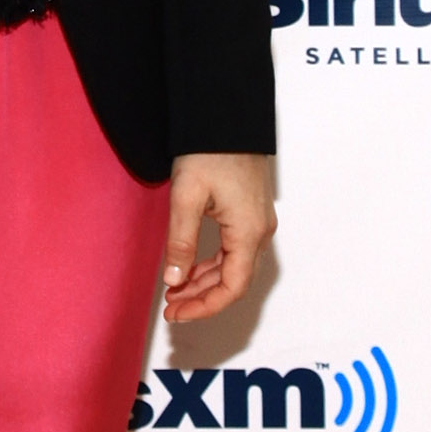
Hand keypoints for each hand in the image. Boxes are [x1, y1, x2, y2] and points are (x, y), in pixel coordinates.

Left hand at [163, 152, 274, 325]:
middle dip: (202, 299)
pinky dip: (212, 266)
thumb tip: (174, 281)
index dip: (205, 307)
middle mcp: (259, 232)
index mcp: (248, 231)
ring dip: (205, 283)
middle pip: (235, 282)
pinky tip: (189, 269)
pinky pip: (234, 252)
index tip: (178, 314)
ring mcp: (257, 223)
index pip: (233, 287)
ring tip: (174, 292)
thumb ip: (181, 242)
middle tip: (170, 309)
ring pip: (234, 268)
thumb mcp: (186, 197)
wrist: (226, 117)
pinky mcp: (250, 214)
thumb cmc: (210, 150)